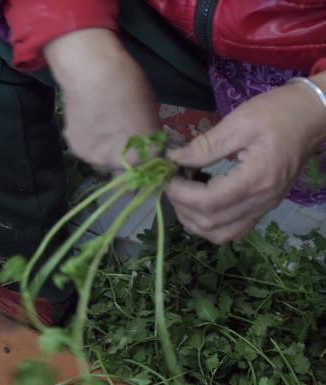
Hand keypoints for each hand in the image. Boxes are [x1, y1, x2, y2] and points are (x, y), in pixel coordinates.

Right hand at [44, 29, 158, 170]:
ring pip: (103, 160)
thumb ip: (147, 133)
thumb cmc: (128, 85)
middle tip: (119, 133)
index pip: (150, 165)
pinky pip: (87, 151)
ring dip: (104, 150)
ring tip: (102, 127)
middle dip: (124, 155)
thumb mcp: (149, 111)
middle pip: (124, 167)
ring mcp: (97, 159)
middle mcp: (121, 164)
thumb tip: (143, 139)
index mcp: (146, 155)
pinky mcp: (77, 150)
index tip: (141, 143)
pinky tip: (89, 123)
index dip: (146, 154)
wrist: (92, 73)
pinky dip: (89, 141)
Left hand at [166, 75, 325, 243]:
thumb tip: (173, 159)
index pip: (207, 202)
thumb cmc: (278, 113)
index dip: (179, 193)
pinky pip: (234, 229)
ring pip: (221, 234)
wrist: (313, 116)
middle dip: (182, 206)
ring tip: (183, 194)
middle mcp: (262, 201)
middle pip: (210, 223)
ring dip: (194, 221)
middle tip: (171, 183)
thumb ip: (204, 145)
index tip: (167, 175)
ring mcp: (265, 207)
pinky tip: (200, 202)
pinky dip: (211, 224)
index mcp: (256, 179)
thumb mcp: (239, 122)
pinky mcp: (264, 206)